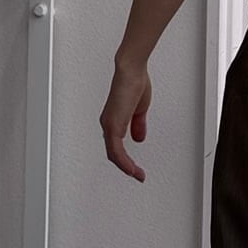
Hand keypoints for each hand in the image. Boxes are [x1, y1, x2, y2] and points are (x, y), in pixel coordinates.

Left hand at [102, 54, 151, 181]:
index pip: (116, 147)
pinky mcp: (113, 125)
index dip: (125, 160)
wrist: (131, 72)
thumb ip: (137, 125)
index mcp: (113, 121)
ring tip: (137, 175)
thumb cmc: (133, 84)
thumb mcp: (138, 111)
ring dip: (126, 167)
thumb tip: (138, 137)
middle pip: (113, 154)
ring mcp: (109, 126)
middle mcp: (108, 125)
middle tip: (138, 175)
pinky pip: (116, 149)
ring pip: (114, 155)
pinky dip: (124, 161)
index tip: (136, 168)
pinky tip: (131, 168)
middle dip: (126, 167)